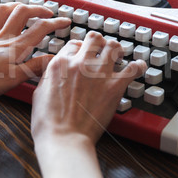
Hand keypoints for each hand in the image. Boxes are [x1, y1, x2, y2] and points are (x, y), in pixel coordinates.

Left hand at [0, 2, 69, 99]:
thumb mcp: (13, 79)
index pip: (40, 28)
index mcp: (15, 47)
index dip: (55, 23)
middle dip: (38, 8)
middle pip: (22, 12)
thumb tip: (53, 60)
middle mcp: (2, 36)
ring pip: (4, 10)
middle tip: (47, 12)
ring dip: (16, 5)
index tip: (65, 21)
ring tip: (24, 7)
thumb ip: (34, 67)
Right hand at [30, 31, 146, 146]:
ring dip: (117, 50)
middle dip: (99, 43)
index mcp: (60, 64)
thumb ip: (49, 76)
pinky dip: (138, 66)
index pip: (74, 44)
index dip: (81, 48)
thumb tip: (53, 71)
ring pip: (114, 47)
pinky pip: (133, 68)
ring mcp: (98, 73)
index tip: (84, 54)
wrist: (64, 138)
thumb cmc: (49, 123)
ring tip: (119, 56)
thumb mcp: (39, 92)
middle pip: (94, 39)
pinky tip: (139, 67)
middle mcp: (80, 64)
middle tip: (102, 50)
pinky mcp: (114, 86)